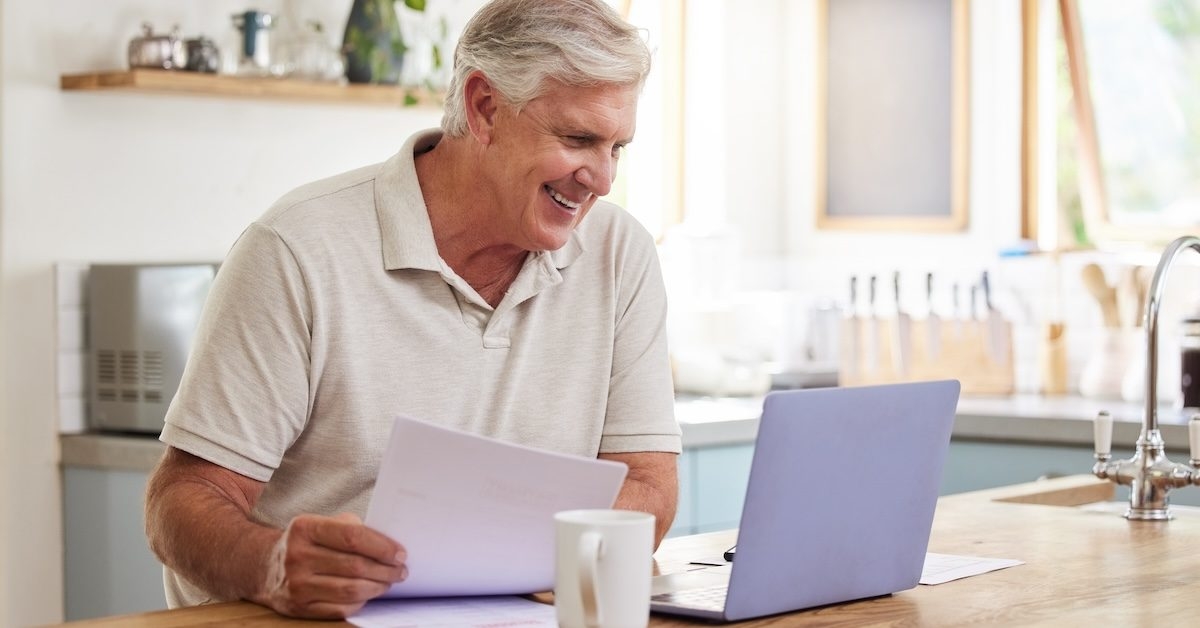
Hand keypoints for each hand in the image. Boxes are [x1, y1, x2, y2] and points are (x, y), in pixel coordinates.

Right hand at [257, 512, 407, 618]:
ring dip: (377, 587)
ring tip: (388, 582)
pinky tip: (369, 594)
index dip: (382, 547)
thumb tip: (388, 546)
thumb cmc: (307, 542)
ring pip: (350, 590)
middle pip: (354, 566)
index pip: (352, 537)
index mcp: (305, 528)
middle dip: (385, 570)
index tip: (400, 553)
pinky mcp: (298, 607)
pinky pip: (340, 609)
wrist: (266, 566)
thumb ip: (351, 528)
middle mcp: (297, 556)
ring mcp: (296, 584)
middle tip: (401, 570)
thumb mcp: (322, 524)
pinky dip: (361, 602)